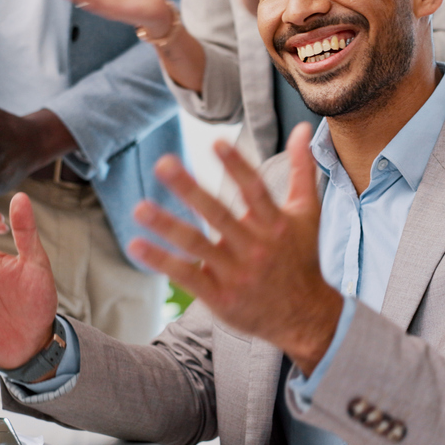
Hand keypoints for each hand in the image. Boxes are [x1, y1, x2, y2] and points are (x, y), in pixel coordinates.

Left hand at [127, 124, 342, 375]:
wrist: (305, 316)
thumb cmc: (301, 257)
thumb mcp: (306, 212)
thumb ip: (301, 169)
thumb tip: (302, 127)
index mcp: (275, 224)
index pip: (254, 190)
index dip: (236, 167)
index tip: (215, 144)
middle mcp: (255, 247)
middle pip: (219, 214)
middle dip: (189, 189)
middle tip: (163, 164)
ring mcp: (236, 273)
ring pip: (197, 245)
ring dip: (167, 226)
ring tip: (140, 208)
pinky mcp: (220, 296)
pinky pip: (187, 275)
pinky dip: (162, 261)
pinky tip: (137, 245)